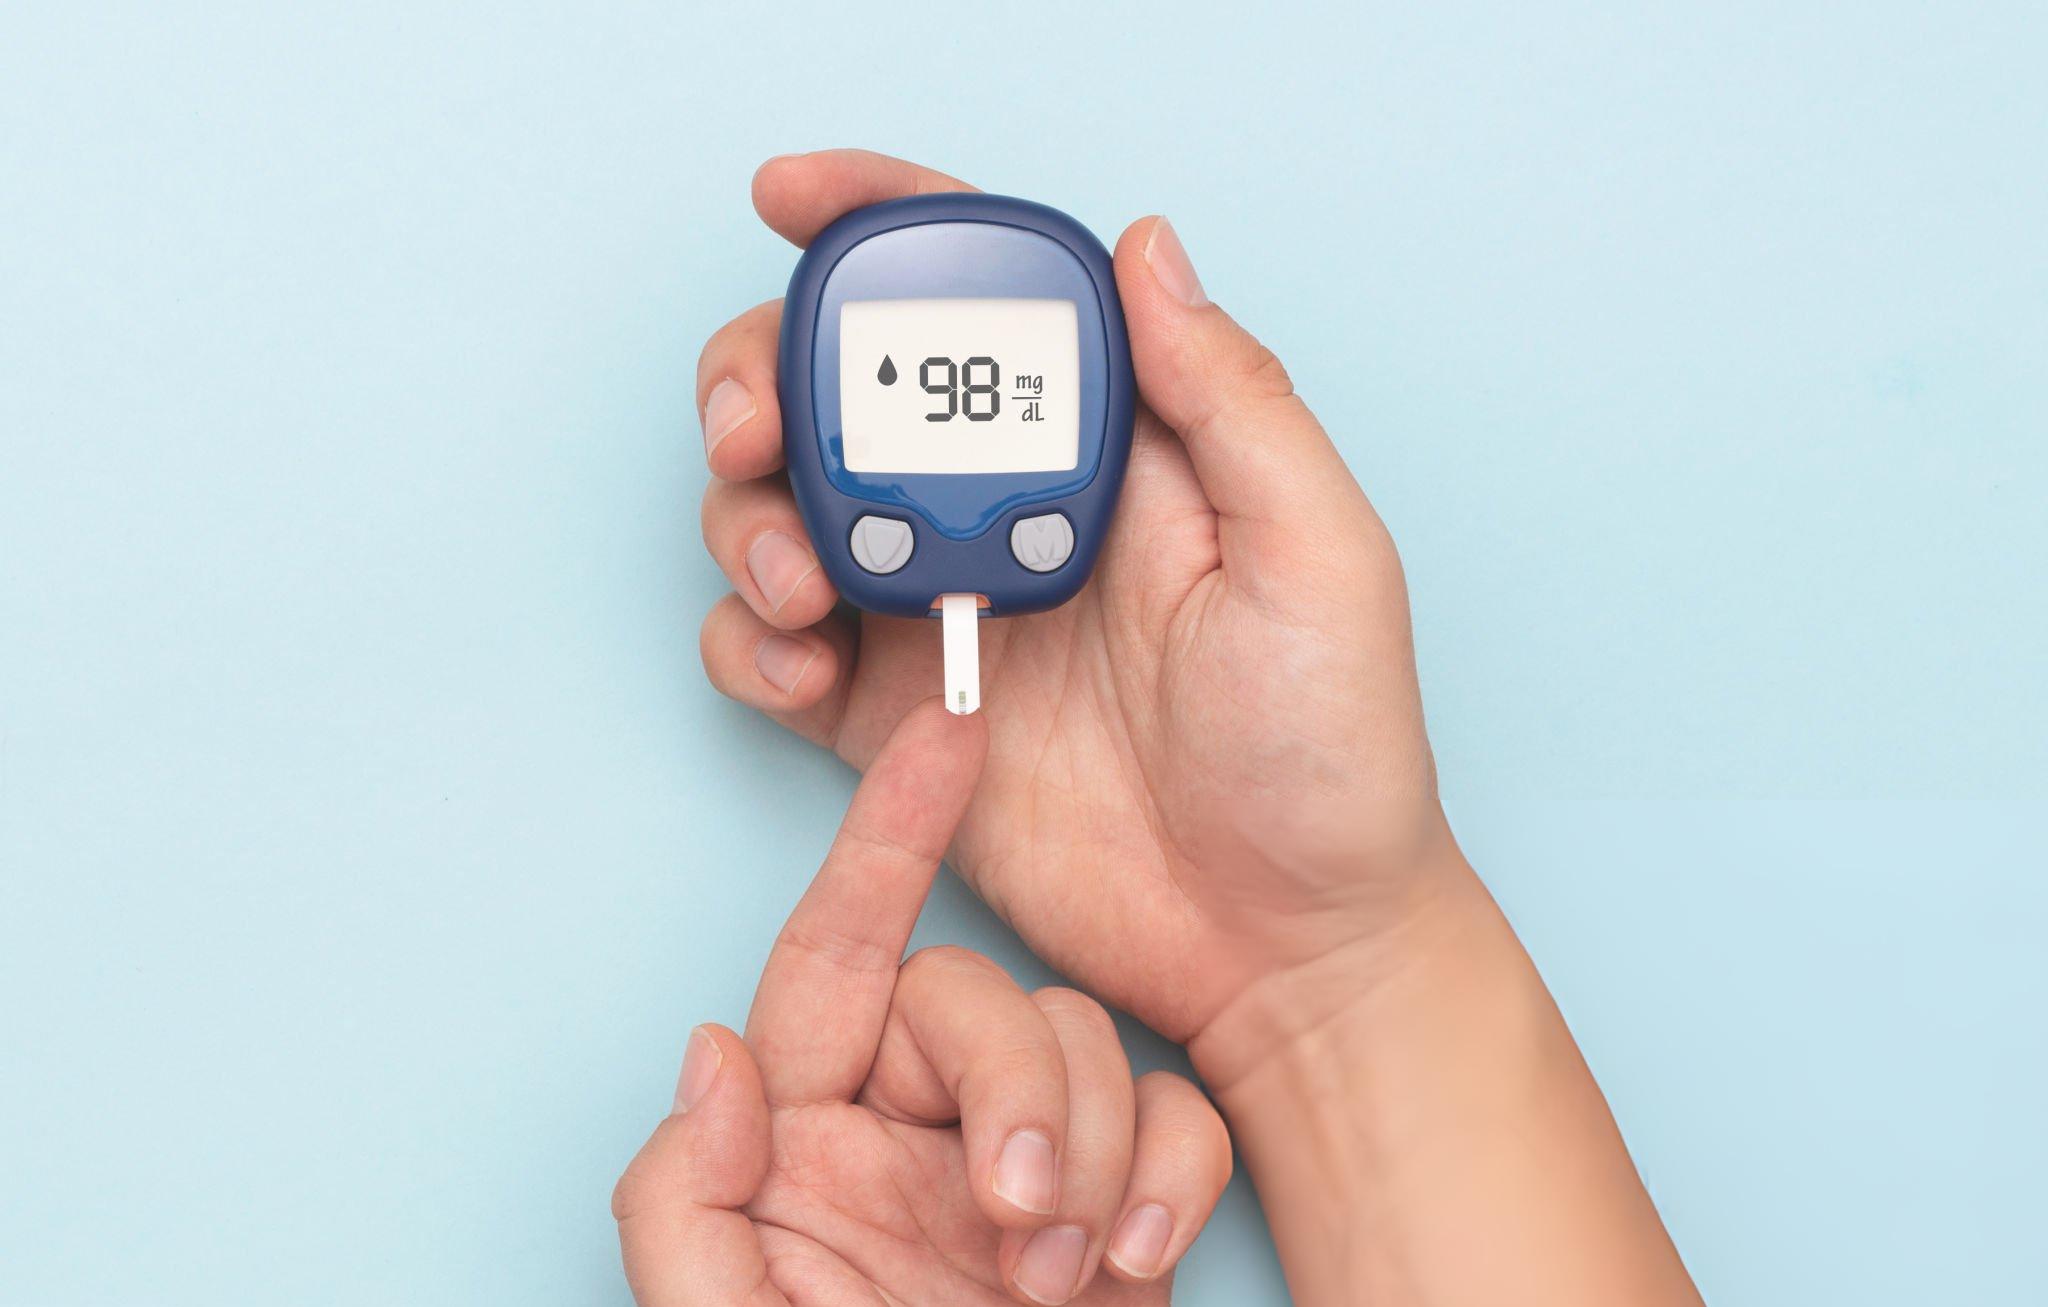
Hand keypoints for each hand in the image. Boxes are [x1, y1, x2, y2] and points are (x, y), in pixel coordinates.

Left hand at [614, 702, 1232, 1305]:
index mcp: (803, 1143)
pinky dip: (1173, 1175)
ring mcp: (1019, 1172)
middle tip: (1018, 1215)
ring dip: (1093, 1146)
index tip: (946, 736)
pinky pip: (1175, 1117)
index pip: (837, 956)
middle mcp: (910, 1136)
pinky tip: (1141, 1258)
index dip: (887, 839)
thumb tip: (717, 1053)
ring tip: (1072, 1272)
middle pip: (982, 997)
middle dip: (1018, 1085)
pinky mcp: (1118, 1210)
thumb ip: (690, 1203)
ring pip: (1086, 1041)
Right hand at [695, 149, 1448, 1051]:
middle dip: (764, 378)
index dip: (885, 228)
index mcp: (1114, 451)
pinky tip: (800, 671)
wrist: (1283, 944)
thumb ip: (1231, 400)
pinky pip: (775, 651)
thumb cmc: (1328, 757)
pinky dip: (749, 643)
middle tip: (751, 429)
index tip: (791, 197)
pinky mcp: (891, 724)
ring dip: (747, 520)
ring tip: (800, 587)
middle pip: (846, 392)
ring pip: (787, 512)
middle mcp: (1012, 513)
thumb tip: (1146, 249)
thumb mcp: (1318, 556)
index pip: (986, 301)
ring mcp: (941, 615)